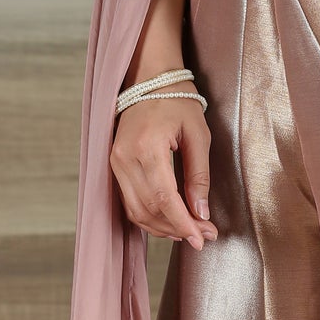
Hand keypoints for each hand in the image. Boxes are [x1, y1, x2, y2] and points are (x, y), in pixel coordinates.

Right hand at [110, 92, 214, 248]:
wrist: (149, 80)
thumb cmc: (178, 102)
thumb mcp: (198, 135)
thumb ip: (199, 176)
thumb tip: (201, 212)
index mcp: (147, 147)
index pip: (163, 198)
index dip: (183, 223)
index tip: (202, 238)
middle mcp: (125, 158)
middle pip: (149, 209)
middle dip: (178, 228)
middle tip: (204, 235)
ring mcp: (115, 163)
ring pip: (136, 211)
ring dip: (163, 228)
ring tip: (190, 231)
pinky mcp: (114, 166)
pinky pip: (129, 202)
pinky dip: (149, 217)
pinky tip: (170, 221)